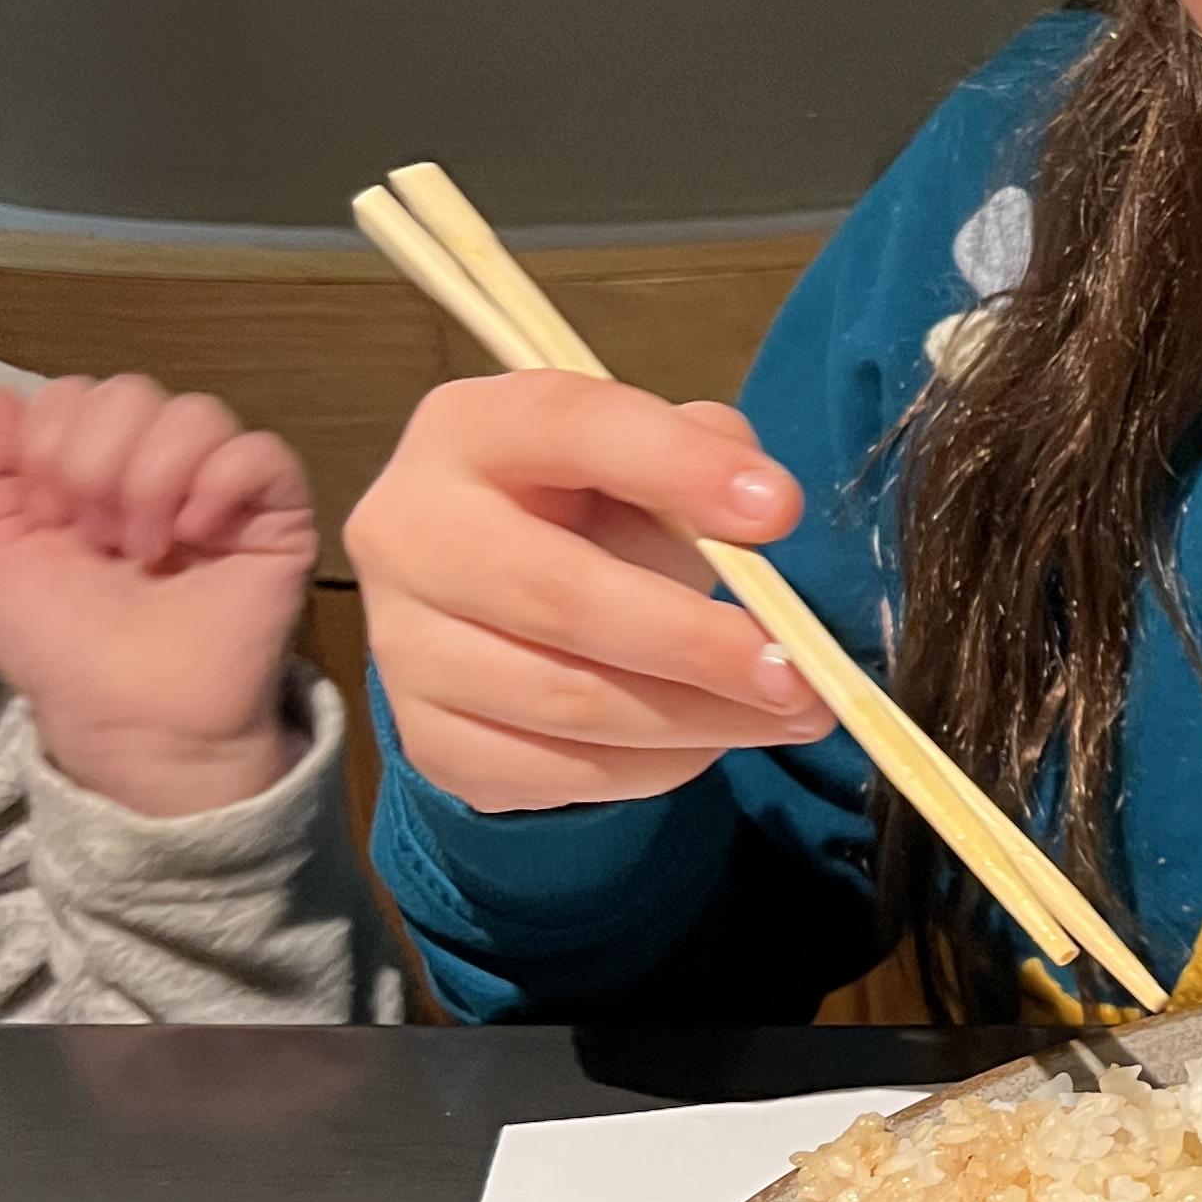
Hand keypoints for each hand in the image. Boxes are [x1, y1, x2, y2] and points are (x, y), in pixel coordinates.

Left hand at [0, 375, 318, 815]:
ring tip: (146, 550)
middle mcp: (156, 464)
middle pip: (130, 390)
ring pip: (195, 413)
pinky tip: (196, 538)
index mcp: (90, 463)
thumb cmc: (62, 643)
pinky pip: (260, 452)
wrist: (130, 713)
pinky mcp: (279, 514)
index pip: (74, 393)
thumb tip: (0, 396)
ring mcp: (221, 485)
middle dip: (95, 465)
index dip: (52, 446)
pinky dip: (217, 486)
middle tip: (97, 540)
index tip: (49, 518)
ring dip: (151, 483)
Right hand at [346, 375, 835, 811]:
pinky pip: (556, 773)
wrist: (495, 603)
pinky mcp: (430, 741)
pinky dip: (651, 766)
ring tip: (789, 712)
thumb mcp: (638, 456)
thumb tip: (762, 508)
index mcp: (467, 429)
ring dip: (699, 719)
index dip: (679, 467)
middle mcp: (407, 531)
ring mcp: (404, 646)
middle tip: (798, 671)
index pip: (572, 428)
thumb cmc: (585, 512)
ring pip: (568, 702)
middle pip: (561, 596)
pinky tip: (708, 741)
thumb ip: (700, 454)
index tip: (780, 512)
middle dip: (697, 642)